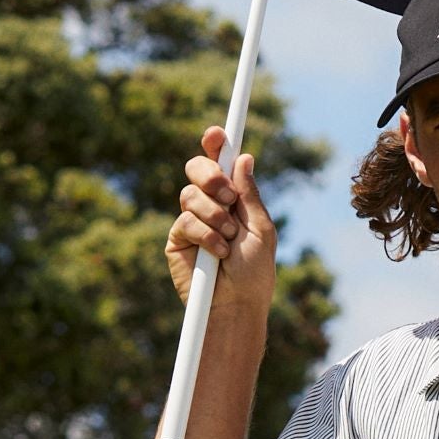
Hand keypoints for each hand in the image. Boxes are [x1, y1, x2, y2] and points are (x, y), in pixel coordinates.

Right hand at [166, 130, 278, 316]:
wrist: (236, 305)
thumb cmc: (254, 273)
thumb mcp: (261, 229)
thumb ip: (250, 195)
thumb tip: (244, 157)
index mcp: (233, 199)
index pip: (221, 164)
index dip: (216, 145)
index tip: (217, 133)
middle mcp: (210, 205)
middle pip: (197, 168)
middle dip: (210, 175)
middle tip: (227, 196)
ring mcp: (191, 220)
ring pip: (190, 194)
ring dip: (214, 215)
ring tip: (228, 238)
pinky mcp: (177, 239)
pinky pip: (185, 220)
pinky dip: (205, 234)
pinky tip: (217, 253)